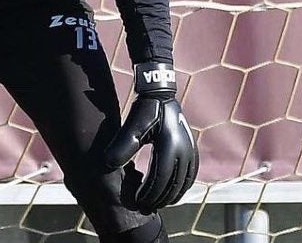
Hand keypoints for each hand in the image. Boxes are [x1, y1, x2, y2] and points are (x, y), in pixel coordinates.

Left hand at [104, 62, 198, 213]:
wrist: (160, 94)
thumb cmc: (144, 110)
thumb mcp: (131, 126)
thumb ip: (122, 146)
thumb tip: (108, 163)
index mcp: (168, 145)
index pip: (160, 178)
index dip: (149, 193)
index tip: (138, 201)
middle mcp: (183, 149)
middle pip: (174, 184)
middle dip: (160, 198)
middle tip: (146, 206)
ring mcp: (190, 149)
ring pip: (185, 181)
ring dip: (172, 195)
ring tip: (158, 203)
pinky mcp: (192, 148)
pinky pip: (191, 174)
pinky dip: (183, 186)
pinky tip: (173, 192)